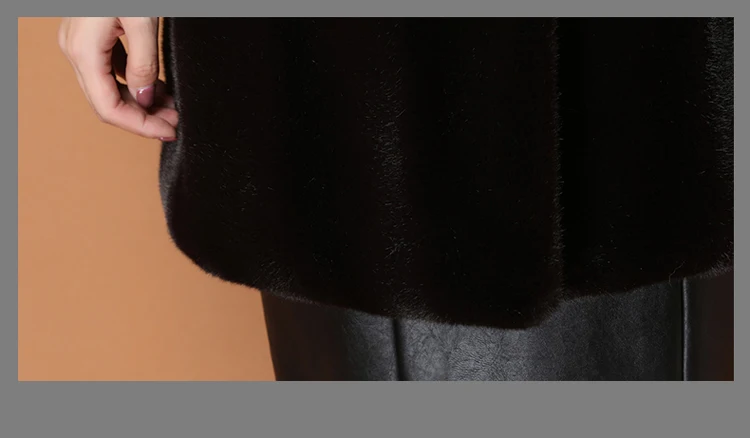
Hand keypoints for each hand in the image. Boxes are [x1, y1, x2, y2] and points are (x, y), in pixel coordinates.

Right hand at [58, 17, 177, 140]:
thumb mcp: (142, 22)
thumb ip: (143, 63)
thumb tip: (144, 99)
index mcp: (84, 52)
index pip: (109, 108)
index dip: (141, 126)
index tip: (168, 131)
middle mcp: (76, 51)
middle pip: (108, 102)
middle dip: (143, 118)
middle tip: (174, 121)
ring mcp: (81, 44)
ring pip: (111, 88)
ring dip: (141, 102)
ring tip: (170, 107)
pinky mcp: (92, 36)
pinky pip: (112, 70)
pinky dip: (135, 83)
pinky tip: (157, 87)